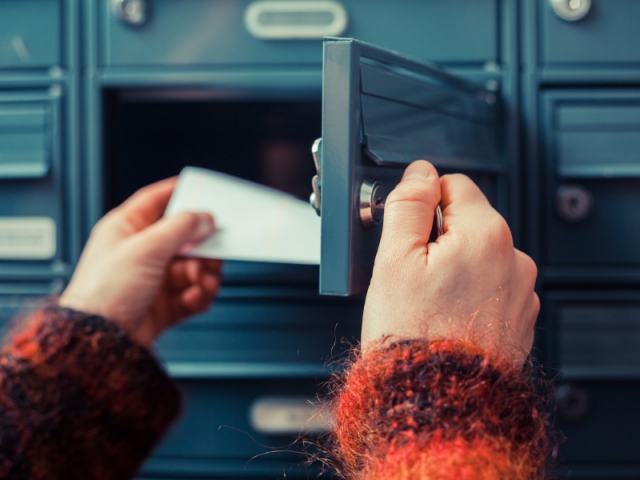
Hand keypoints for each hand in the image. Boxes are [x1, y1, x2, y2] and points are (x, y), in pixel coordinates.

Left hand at [60, 178, 221, 347]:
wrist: (101, 341)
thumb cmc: (104, 293)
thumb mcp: (146, 248)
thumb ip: (181, 228)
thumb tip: (204, 218)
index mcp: (126, 230)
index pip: (155, 201)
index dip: (178, 192)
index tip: (201, 189)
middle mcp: (140, 253)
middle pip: (183, 239)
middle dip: (202, 247)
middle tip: (214, 250)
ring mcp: (152, 281)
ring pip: (192, 268)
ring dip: (204, 273)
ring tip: (206, 280)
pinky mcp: (163, 306)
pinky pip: (192, 294)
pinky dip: (200, 295)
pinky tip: (197, 296)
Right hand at [362, 161, 538, 365]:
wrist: (437, 400)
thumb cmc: (412, 335)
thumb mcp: (394, 259)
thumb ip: (408, 204)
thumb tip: (420, 172)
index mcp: (486, 234)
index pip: (453, 185)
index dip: (421, 204)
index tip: (406, 234)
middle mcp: (515, 259)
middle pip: (466, 222)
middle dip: (436, 239)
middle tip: (411, 275)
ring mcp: (521, 292)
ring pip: (477, 257)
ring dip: (453, 268)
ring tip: (428, 301)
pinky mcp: (519, 319)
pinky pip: (490, 288)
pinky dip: (468, 294)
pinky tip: (446, 316)